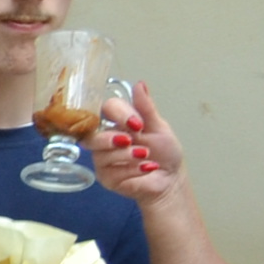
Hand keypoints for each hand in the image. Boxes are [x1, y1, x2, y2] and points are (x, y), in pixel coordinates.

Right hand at [92, 81, 184, 200]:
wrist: (171, 177)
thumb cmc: (165, 151)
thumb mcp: (159, 126)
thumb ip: (146, 108)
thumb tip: (139, 84)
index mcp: (117, 124)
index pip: (105, 110)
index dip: (119, 114)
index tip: (138, 123)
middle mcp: (105, 141)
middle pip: (92, 136)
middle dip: (112, 139)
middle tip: (131, 141)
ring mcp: (103, 160)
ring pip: (102, 156)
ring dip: (127, 156)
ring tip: (146, 157)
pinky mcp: (106, 178)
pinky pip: (111, 172)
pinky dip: (133, 170)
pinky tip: (147, 169)